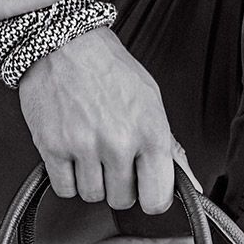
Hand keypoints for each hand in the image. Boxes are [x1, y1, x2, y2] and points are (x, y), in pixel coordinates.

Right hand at [19, 28, 199, 214]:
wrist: (62, 42)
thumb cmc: (108, 70)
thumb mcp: (150, 102)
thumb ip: (169, 148)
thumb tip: (191, 186)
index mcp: (150, 131)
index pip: (157, 199)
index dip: (150, 197)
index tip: (144, 188)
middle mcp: (118, 142)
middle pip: (121, 201)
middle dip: (116, 184)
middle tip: (111, 156)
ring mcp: (83, 146)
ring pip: (91, 196)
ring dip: (90, 180)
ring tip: (89, 149)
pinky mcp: (53, 148)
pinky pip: (65, 189)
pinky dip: (67, 178)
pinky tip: (71, 152)